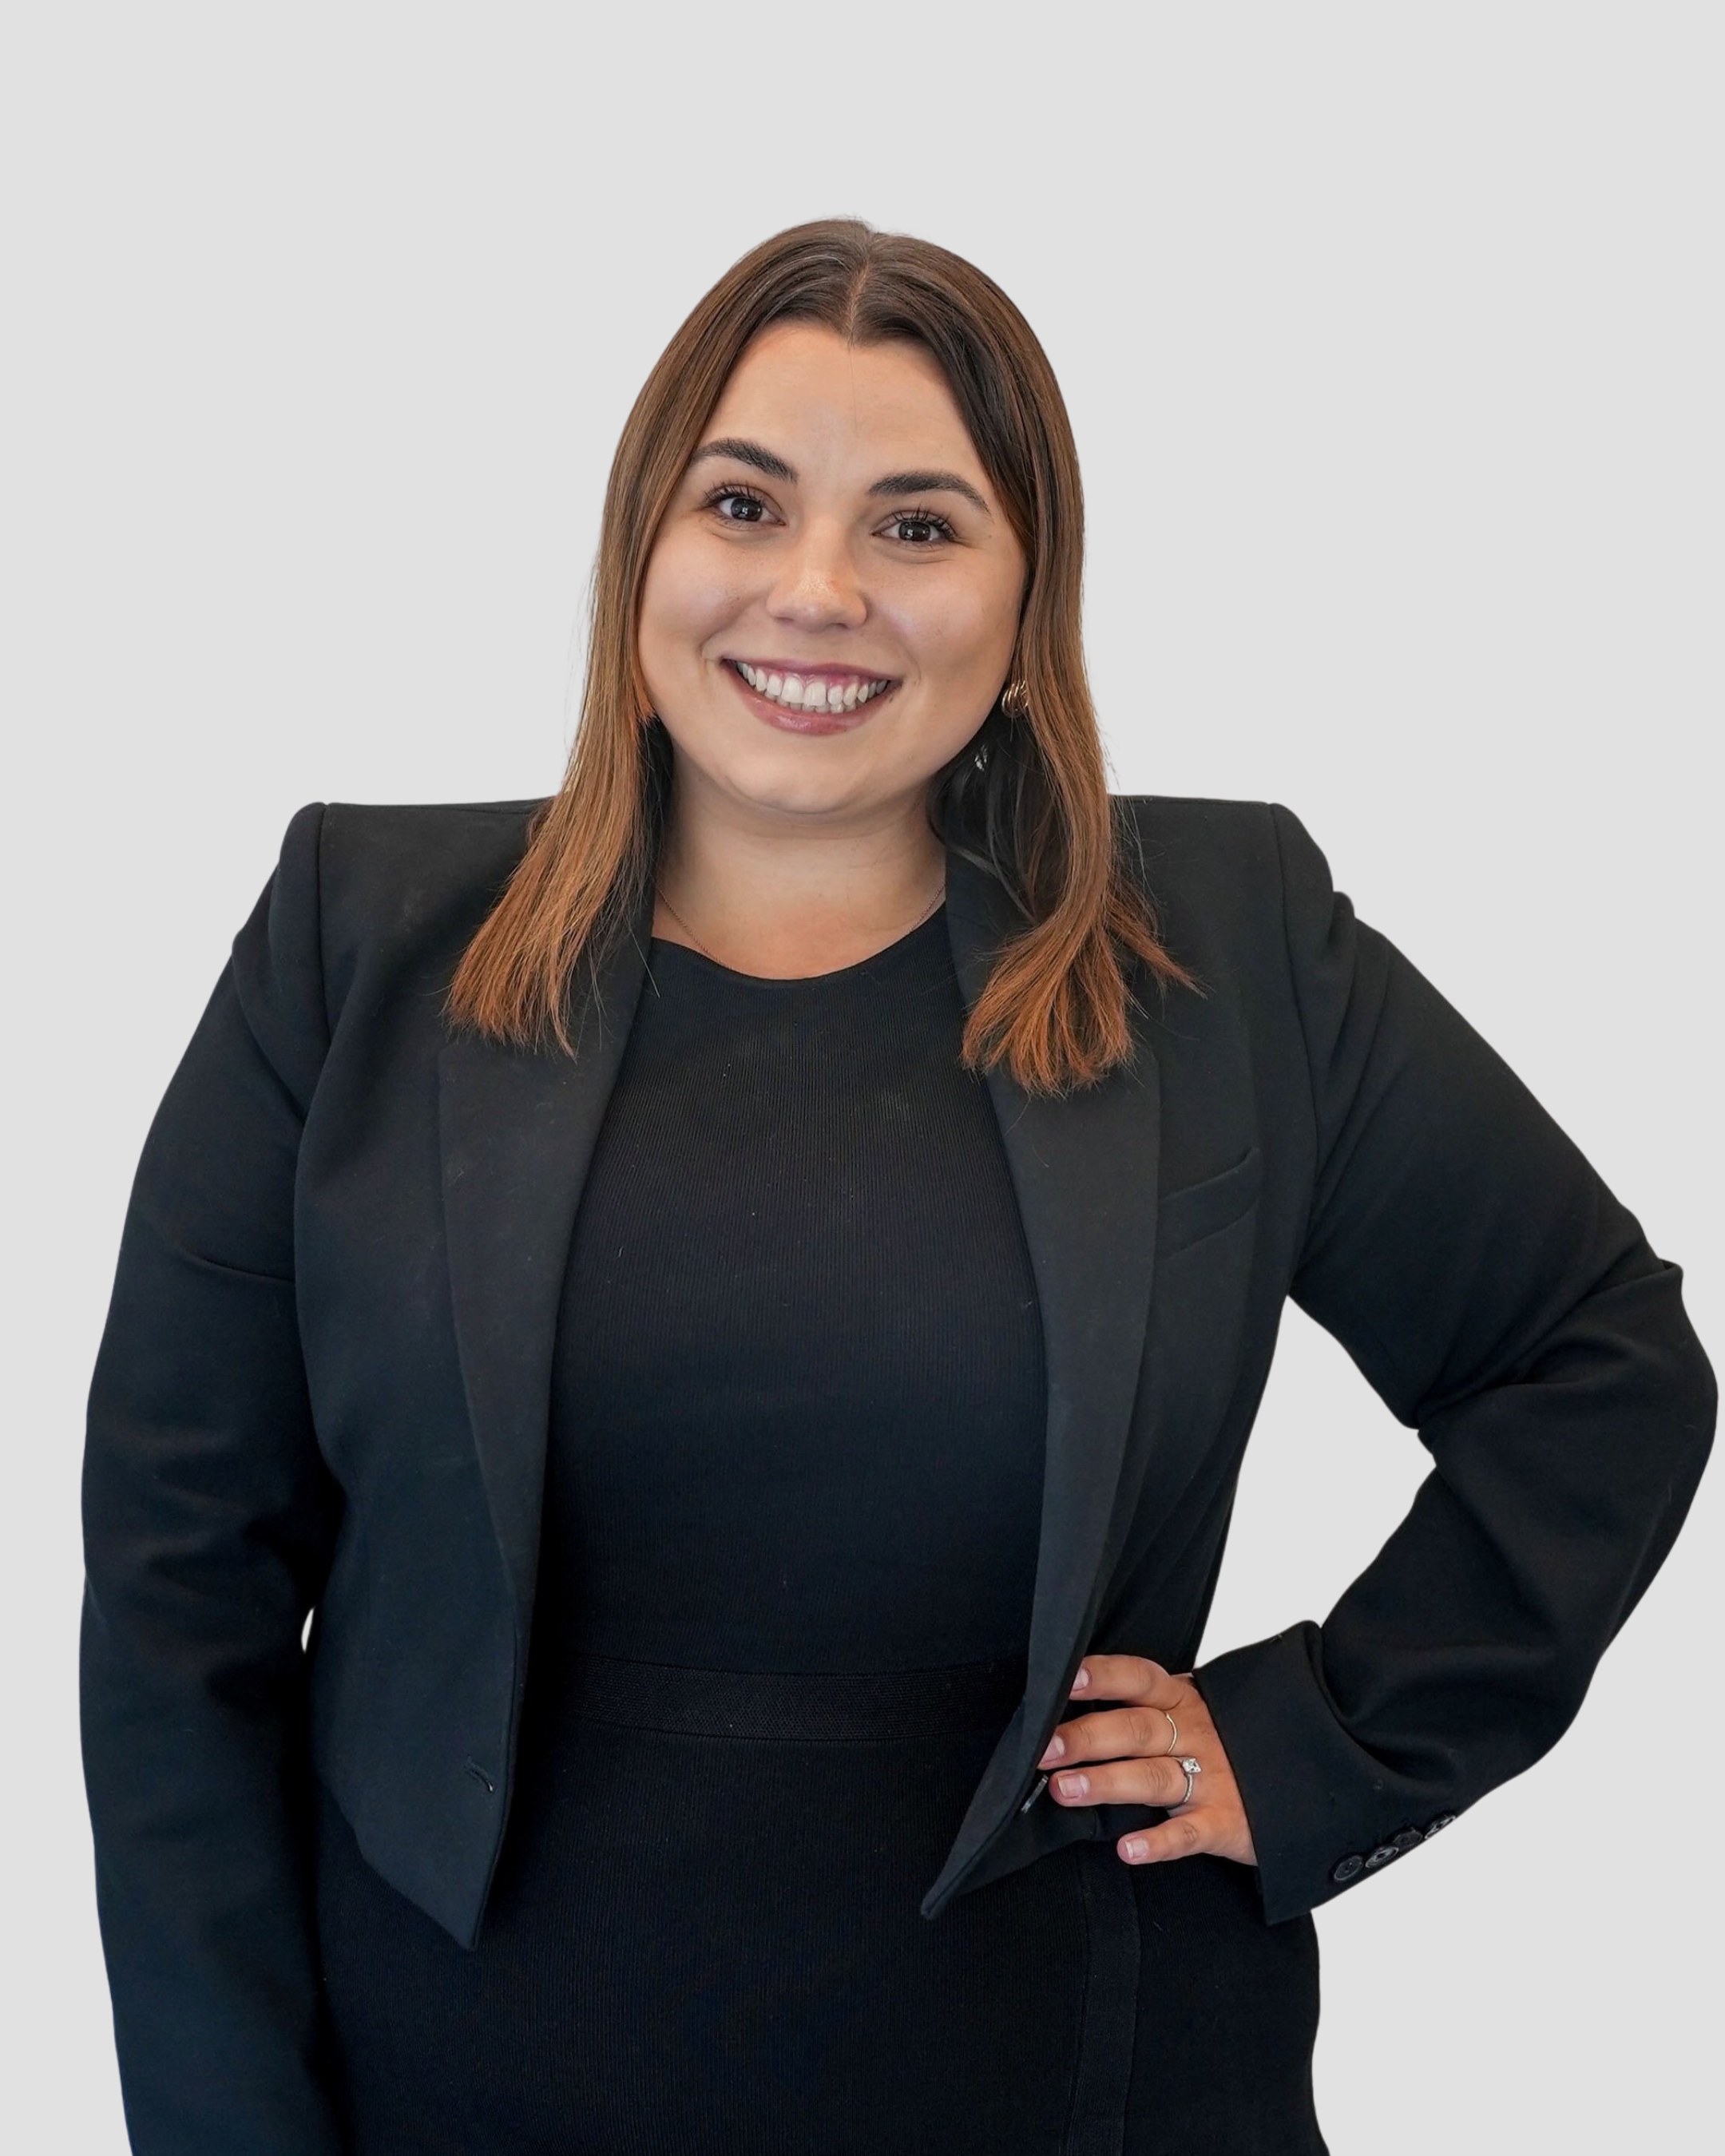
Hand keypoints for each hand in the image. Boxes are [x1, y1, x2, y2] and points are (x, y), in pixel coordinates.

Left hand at [1036, 1654, 1257, 1867]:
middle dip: (1087, 1738)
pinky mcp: (1227, 1823)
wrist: (1310, 1779)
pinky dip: (1160, 1843)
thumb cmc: (1229, 1744)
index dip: (1104, 1676)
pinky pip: (1190, 1834)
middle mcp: (1195, 1735)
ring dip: (1108, 1783)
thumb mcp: (1192, 1714)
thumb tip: (1067, 1714)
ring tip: (1065, 1791)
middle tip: (1044, 1751)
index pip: (1139, 1679)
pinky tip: (1129, 1848)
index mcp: (1183, 1700)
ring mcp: (1212, 1780)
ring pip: (1153, 1778)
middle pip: (1136, 1730)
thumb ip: (1143, 1712)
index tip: (1067, 1679)